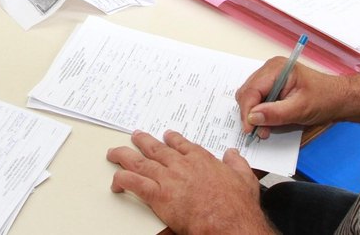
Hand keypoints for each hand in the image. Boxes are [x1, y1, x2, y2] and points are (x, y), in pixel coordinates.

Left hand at [107, 130, 271, 234]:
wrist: (227, 222)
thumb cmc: (236, 205)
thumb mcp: (244, 178)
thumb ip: (237, 163)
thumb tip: (233, 154)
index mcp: (200, 159)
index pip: (181, 144)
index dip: (171, 139)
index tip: (166, 136)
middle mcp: (181, 164)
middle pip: (156, 148)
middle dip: (143, 141)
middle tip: (135, 136)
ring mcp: (167, 178)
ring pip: (139, 162)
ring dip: (125, 155)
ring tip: (115, 153)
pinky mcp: (157, 195)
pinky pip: (133, 183)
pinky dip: (122, 180)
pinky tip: (116, 181)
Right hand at [235, 58, 342, 138]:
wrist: (339, 98)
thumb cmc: (325, 99)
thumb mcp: (301, 109)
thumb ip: (276, 113)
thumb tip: (252, 117)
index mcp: (277, 68)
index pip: (252, 90)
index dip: (248, 111)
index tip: (249, 130)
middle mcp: (270, 69)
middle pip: (247, 92)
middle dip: (250, 114)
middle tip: (258, 132)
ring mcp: (270, 77)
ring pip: (250, 97)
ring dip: (254, 114)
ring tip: (265, 129)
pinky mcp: (272, 86)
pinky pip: (258, 99)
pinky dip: (260, 112)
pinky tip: (268, 122)